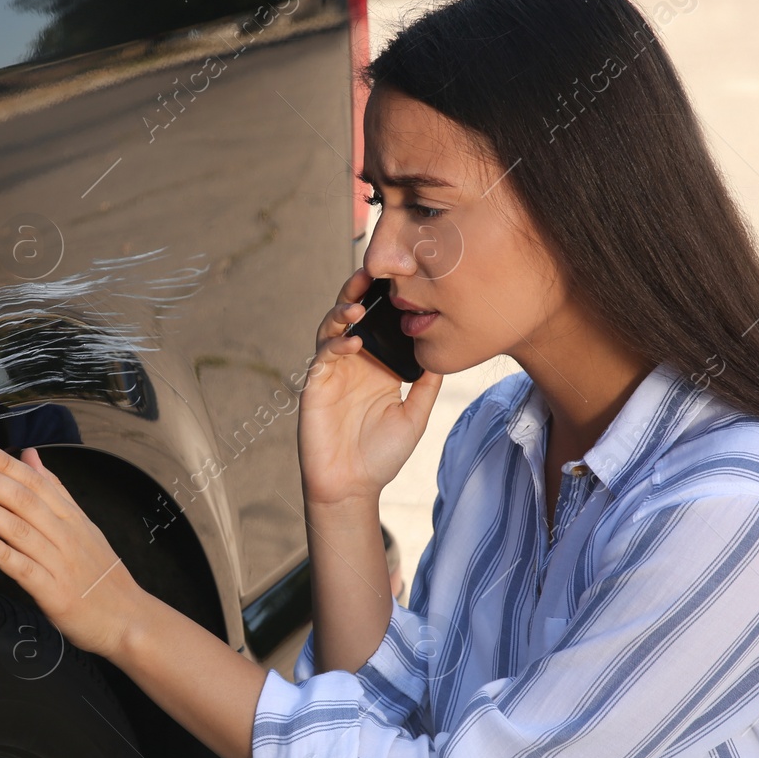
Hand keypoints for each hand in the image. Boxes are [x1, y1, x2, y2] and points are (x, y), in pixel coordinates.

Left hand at [0, 442, 143, 659]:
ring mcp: (60, 563)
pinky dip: (4, 554)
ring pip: (21, 531)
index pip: (36, 483)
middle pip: (25, 501)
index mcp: (71, 518)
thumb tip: (31, 457)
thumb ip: (55, 490)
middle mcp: (65, 535)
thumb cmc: (102, 575)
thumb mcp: (83, 525)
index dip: (8, 465)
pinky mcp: (54, 593)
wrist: (129, 619)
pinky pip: (25, 570)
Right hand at [299, 268, 441, 505]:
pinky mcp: (315, 385)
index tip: (403, 276)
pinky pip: (322, 356)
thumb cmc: (381, 453)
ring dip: (342, 311)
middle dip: (359, 290)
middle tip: (373, 271)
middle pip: (352, 314)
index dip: (386, 299)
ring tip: (358, 303)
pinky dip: (335, 344)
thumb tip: (443, 351)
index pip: (380, 321)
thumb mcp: (415, 414)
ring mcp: (332, 371)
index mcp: (377, 364)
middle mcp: (354, 361)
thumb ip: (426, 383)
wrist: (352, 486)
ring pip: (332, 327)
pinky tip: (352, 341)